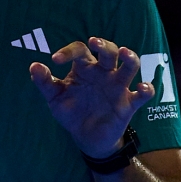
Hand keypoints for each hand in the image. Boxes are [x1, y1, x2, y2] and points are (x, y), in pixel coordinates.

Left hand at [30, 37, 152, 157]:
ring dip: (130, 57)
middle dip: (104, 44)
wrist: (86, 138)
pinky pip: (143, 94)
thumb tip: (34, 66)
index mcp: (85, 68)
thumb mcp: (55, 99)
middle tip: (94, 43)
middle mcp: (104, 73)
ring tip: (124, 54)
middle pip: (109, 51)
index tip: (55, 60)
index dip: (68, 51)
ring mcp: (118, 86)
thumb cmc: (71, 112)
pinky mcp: (129, 103)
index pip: (80, 51)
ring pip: (130, 66)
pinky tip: (141, 87)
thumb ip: (45, 83)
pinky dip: (146, 89)